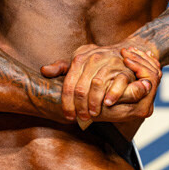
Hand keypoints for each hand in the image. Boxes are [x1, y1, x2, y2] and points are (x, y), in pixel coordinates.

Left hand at [41, 42, 160, 126]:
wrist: (120, 52)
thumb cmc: (95, 61)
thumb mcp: (77, 60)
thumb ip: (61, 67)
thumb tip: (44, 71)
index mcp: (79, 58)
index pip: (69, 84)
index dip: (67, 103)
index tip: (68, 116)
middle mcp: (93, 59)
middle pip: (81, 88)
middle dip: (79, 107)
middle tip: (81, 117)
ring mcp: (109, 63)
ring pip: (97, 85)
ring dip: (94, 103)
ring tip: (93, 114)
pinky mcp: (124, 69)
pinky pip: (118, 83)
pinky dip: (112, 94)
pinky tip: (108, 104)